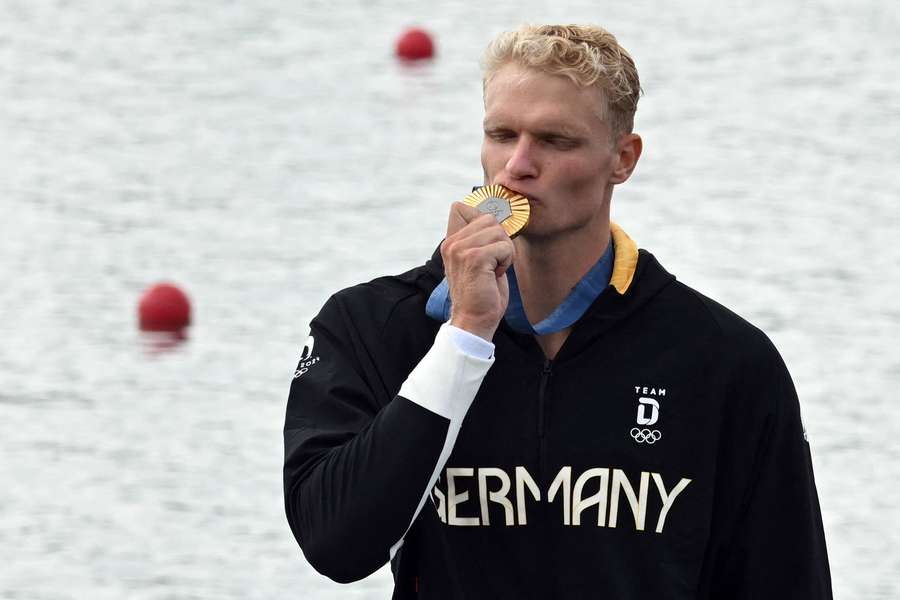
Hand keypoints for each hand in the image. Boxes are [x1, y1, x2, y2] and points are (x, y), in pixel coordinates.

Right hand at [440, 202, 515, 340]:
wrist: (473, 321)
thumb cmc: (480, 295)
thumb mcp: (476, 261)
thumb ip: (479, 239)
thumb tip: (494, 218)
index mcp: (451, 242)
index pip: (477, 214)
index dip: (491, 232)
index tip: (490, 254)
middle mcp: (452, 243)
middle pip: (491, 221)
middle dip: (500, 242)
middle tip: (494, 264)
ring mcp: (461, 250)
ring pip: (499, 233)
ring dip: (505, 253)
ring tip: (494, 271)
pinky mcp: (475, 258)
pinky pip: (505, 247)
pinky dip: (507, 263)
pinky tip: (495, 276)